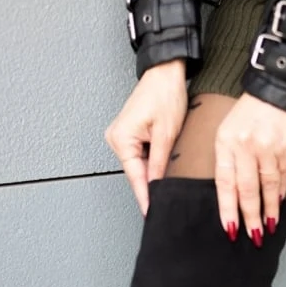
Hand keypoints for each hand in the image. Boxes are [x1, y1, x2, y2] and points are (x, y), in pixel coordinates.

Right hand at [104, 59, 187, 215]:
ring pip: (140, 165)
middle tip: (168, 198)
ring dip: (154, 169)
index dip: (145, 197)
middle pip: (137, 172)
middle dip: (152, 183)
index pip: (136, 178)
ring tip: (169, 167)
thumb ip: (160, 164)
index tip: (150, 214)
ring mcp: (121, 136)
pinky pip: (141, 155)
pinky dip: (153, 160)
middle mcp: (116, 138)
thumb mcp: (166, 135)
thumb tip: (157, 187)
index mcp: (121, 139)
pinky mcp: (129, 134)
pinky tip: (164, 158)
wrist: (165, 72)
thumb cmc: (164, 94)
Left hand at [215, 93, 285, 245]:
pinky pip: (283, 177)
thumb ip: (227, 160)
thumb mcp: (227, 131)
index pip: (225, 183)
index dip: (228, 208)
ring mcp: (268, 147)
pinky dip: (280, 194)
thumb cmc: (249, 112)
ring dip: (269, 211)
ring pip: (268, 187)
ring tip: (269, 227)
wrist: (278, 88)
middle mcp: (246, 146)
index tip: (231, 227)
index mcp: (226, 142)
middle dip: (250, 216)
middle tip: (253, 235)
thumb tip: (232, 194)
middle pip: (247, 189)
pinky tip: (278, 206)